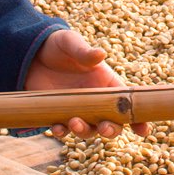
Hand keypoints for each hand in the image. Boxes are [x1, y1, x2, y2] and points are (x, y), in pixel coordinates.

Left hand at [24, 29, 148, 140]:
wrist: (28, 53)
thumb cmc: (56, 44)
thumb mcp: (69, 43)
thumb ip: (84, 52)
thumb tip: (100, 54)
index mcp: (105, 83)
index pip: (126, 102)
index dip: (137, 118)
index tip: (144, 130)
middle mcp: (94, 99)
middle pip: (110, 122)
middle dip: (110, 130)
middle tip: (104, 128)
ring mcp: (76, 109)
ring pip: (88, 129)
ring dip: (85, 131)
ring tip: (75, 122)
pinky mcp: (57, 113)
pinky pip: (63, 129)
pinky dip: (62, 132)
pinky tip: (57, 127)